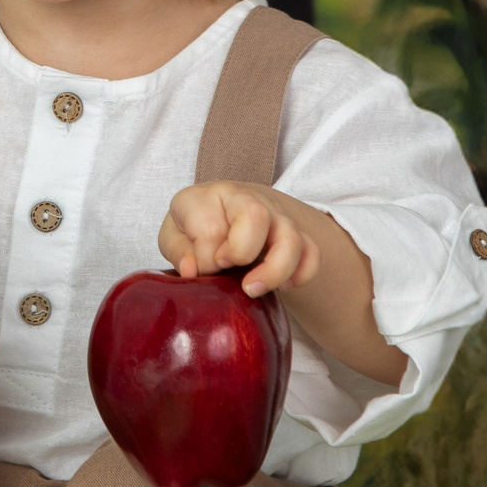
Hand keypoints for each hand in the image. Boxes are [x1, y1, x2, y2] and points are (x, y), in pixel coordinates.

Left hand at [158, 181, 320, 297]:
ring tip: (252, 290)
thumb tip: (191, 270)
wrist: (227, 212)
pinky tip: (283, 287)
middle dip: (242, 251)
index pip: (211, 225)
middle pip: (256, 216)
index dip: (205, 255)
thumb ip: (178, 250)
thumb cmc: (194, 227)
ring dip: (275, 270)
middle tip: (227, 269)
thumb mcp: (173, 234)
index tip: (202, 266)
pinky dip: (302, 274)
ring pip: (291, 238)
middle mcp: (246, 201)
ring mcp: (275, 217)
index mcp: (208, 197)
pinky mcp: (296, 236)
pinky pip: (312, 254)